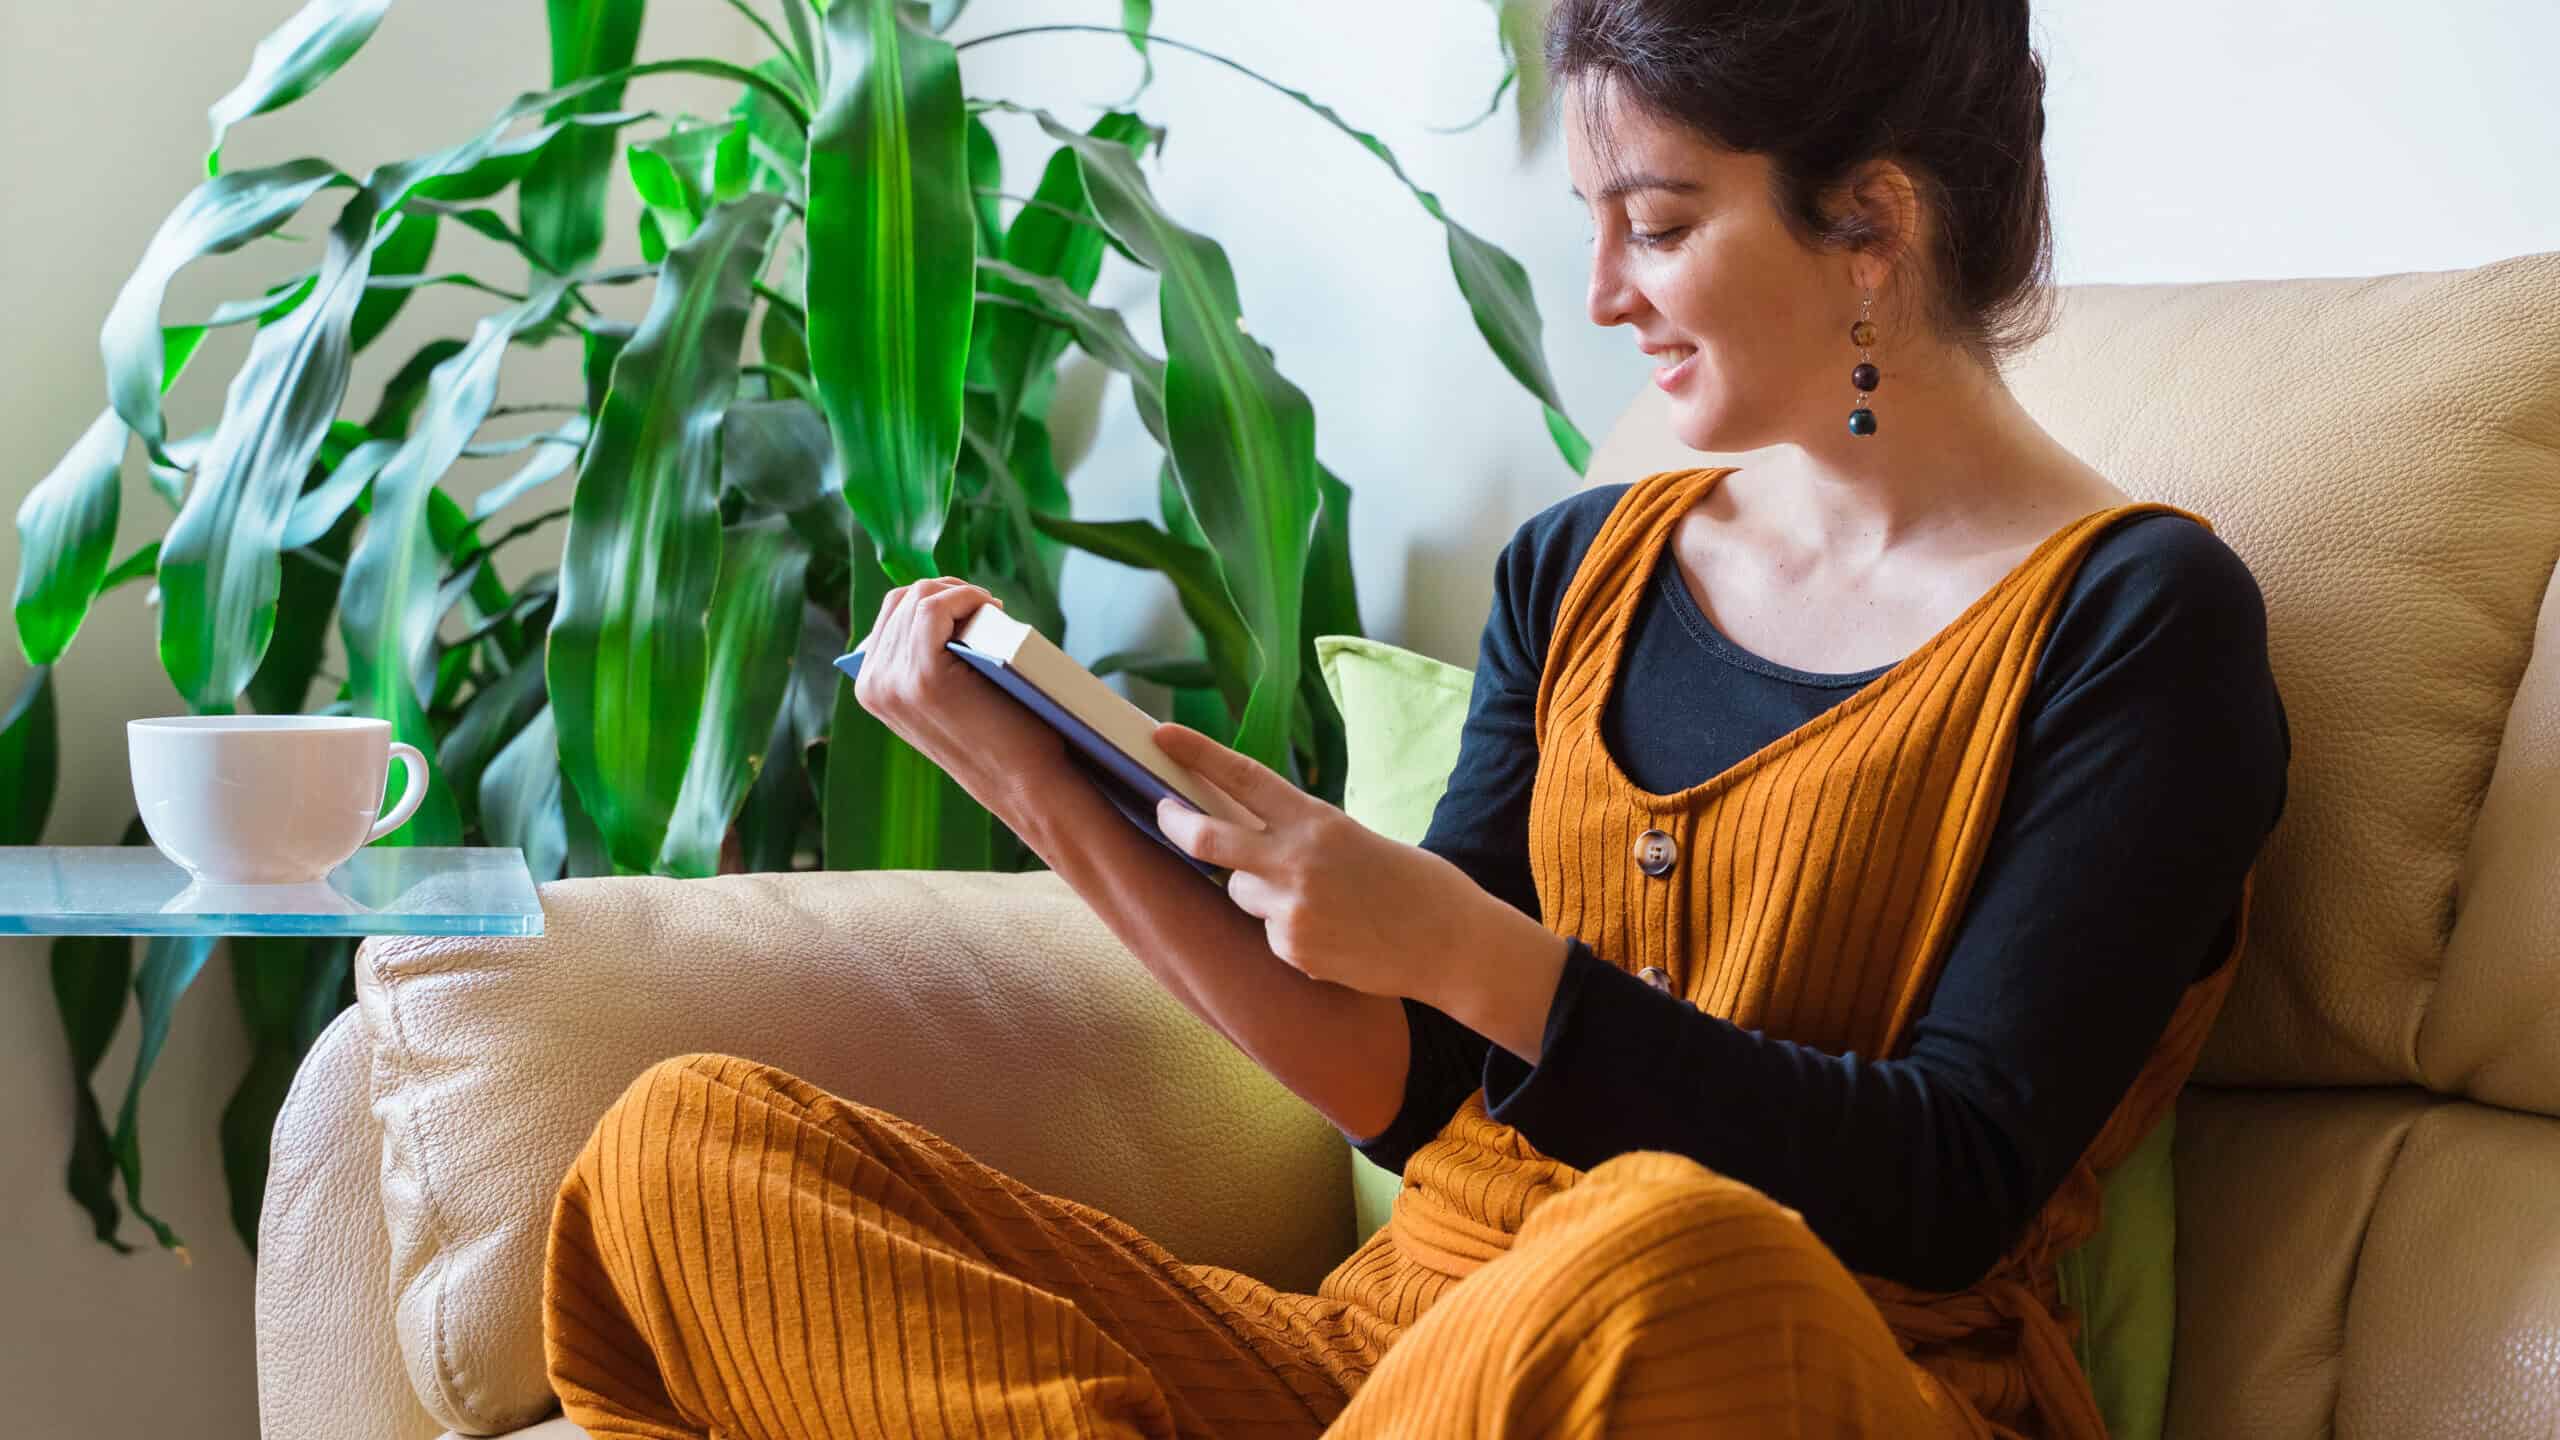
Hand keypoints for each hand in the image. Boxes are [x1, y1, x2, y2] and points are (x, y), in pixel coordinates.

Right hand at [851, 578, 1066, 799]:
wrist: (1021, 781)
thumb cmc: (995, 735)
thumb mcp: (944, 695)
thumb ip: (923, 660)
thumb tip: (931, 601)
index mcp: (871, 687)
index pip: (889, 615)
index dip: (929, 599)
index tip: (967, 607)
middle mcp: (872, 683)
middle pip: (901, 600)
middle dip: (946, 592)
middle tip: (984, 605)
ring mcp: (893, 680)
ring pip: (918, 598)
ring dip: (959, 593)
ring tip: (989, 607)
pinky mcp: (924, 676)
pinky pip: (933, 607)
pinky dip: (964, 597)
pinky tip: (989, 606)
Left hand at [1151, 721, 1553, 1007]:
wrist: (1452, 944)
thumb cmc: (1413, 885)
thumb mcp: (1356, 839)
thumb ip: (1302, 835)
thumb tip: (1248, 834)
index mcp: (1317, 821)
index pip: (1243, 778)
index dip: (1197, 754)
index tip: (1161, 733)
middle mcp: (1297, 861)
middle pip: (1209, 839)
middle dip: (1176, 823)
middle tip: (1162, 812)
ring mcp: (1292, 908)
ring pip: (1239, 892)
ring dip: (1259, 893)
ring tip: (1319, 903)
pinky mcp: (1294, 950)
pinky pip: (1267, 934)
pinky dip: (1288, 934)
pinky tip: (1334, 937)